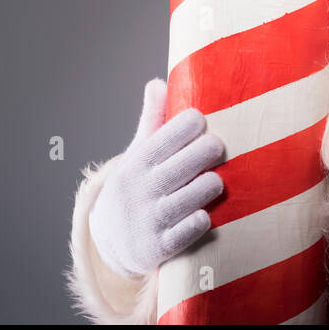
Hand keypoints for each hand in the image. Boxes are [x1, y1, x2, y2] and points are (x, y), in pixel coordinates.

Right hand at [88, 78, 225, 277]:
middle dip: (205, 151)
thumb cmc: (135, 186)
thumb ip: (151, 120)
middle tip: (218, 145)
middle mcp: (140, 191)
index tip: (201, 119)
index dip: (187, 125)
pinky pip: (187, 232)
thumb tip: (157, 82)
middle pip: (181, 165)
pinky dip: (199, 221)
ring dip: (209, 185)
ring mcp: (150, 220)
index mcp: (136, 164)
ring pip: (190, 197)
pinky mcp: (160, 247)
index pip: (163, 138)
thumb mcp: (137, 154)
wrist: (110, 242)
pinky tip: (205, 213)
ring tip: (216, 180)